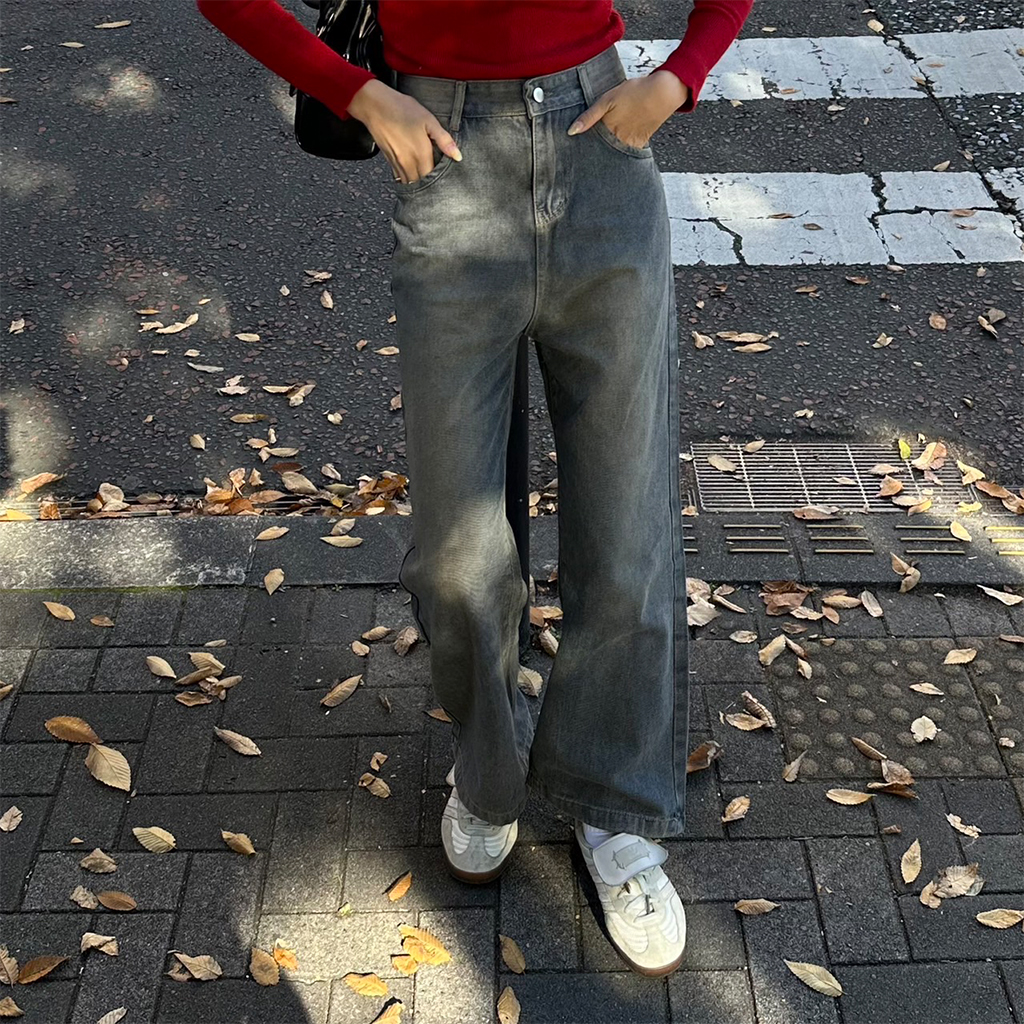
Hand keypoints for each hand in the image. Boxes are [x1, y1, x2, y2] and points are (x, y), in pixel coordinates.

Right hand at [348, 79, 462, 183]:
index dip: (441, 182)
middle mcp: (408, 163)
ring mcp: (397, 164)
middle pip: (421, 185)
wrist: (374, 105)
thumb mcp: (428, 120)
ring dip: (418, 185)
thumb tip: (458, 156)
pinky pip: (400, 178)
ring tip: (426, 182)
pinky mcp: (389, 162)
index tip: (448, 181)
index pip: (434, 178)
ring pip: (410, 184)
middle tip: (439, 183)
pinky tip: (413, 175)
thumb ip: (444, 140)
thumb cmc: (401, 109)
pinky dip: (407, 179)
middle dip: (430, 186)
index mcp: (421, 154)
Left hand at [568, 71, 688, 148]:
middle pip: (601, 153)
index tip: (573, 152)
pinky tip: (615, 152)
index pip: (590, 146)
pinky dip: (620, 154)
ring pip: (613, 155)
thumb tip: (571, 132)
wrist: (663, 93)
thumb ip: (589, 117)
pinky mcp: (639, 143)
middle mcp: (618, 141)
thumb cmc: (635, 93)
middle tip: (583, 160)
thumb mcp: (607, 100)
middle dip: (593, 156)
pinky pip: (626, 153)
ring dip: (606, 156)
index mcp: (607, 130)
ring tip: (597, 158)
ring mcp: (629, 144)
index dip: (582, 149)